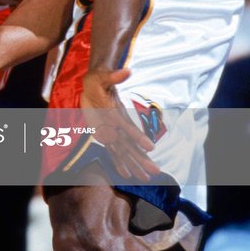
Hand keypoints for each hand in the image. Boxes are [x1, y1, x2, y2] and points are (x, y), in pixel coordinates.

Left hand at [80, 67, 159, 181]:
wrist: (94, 85)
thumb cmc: (98, 80)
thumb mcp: (102, 77)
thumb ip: (114, 76)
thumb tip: (127, 71)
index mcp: (117, 114)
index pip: (129, 128)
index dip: (139, 137)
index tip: (150, 147)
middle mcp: (118, 126)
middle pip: (131, 145)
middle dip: (142, 159)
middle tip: (155, 172)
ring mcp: (112, 132)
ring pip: (124, 152)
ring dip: (133, 165)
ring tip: (145, 179)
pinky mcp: (104, 135)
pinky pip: (112, 152)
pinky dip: (118, 163)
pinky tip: (126, 174)